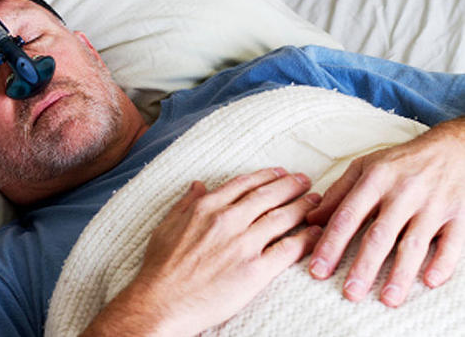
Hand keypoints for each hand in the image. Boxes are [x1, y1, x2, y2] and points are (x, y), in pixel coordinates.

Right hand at [81, 168, 321, 336]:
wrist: (160, 303)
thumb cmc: (160, 268)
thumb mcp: (167, 226)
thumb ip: (186, 203)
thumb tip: (198, 185)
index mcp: (206, 207)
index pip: (245, 184)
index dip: (266, 176)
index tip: (280, 173)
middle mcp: (227, 220)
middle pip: (268, 196)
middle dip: (291, 186)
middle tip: (306, 182)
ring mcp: (243, 245)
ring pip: (282, 218)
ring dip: (303, 207)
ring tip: (316, 202)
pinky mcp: (255, 271)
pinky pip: (288, 250)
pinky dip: (306, 239)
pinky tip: (316, 234)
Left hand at [307, 118, 464, 306]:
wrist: (454, 147)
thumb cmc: (403, 161)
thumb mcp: (365, 167)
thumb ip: (338, 194)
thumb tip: (311, 219)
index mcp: (375, 180)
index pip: (347, 216)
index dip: (330, 244)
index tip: (318, 269)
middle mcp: (402, 193)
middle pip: (379, 235)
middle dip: (363, 266)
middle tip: (350, 292)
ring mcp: (432, 205)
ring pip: (413, 244)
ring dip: (400, 274)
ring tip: (387, 298)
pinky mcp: (459, 215)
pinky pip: (452, 243)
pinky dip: (442, 263)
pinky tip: (430, 280)